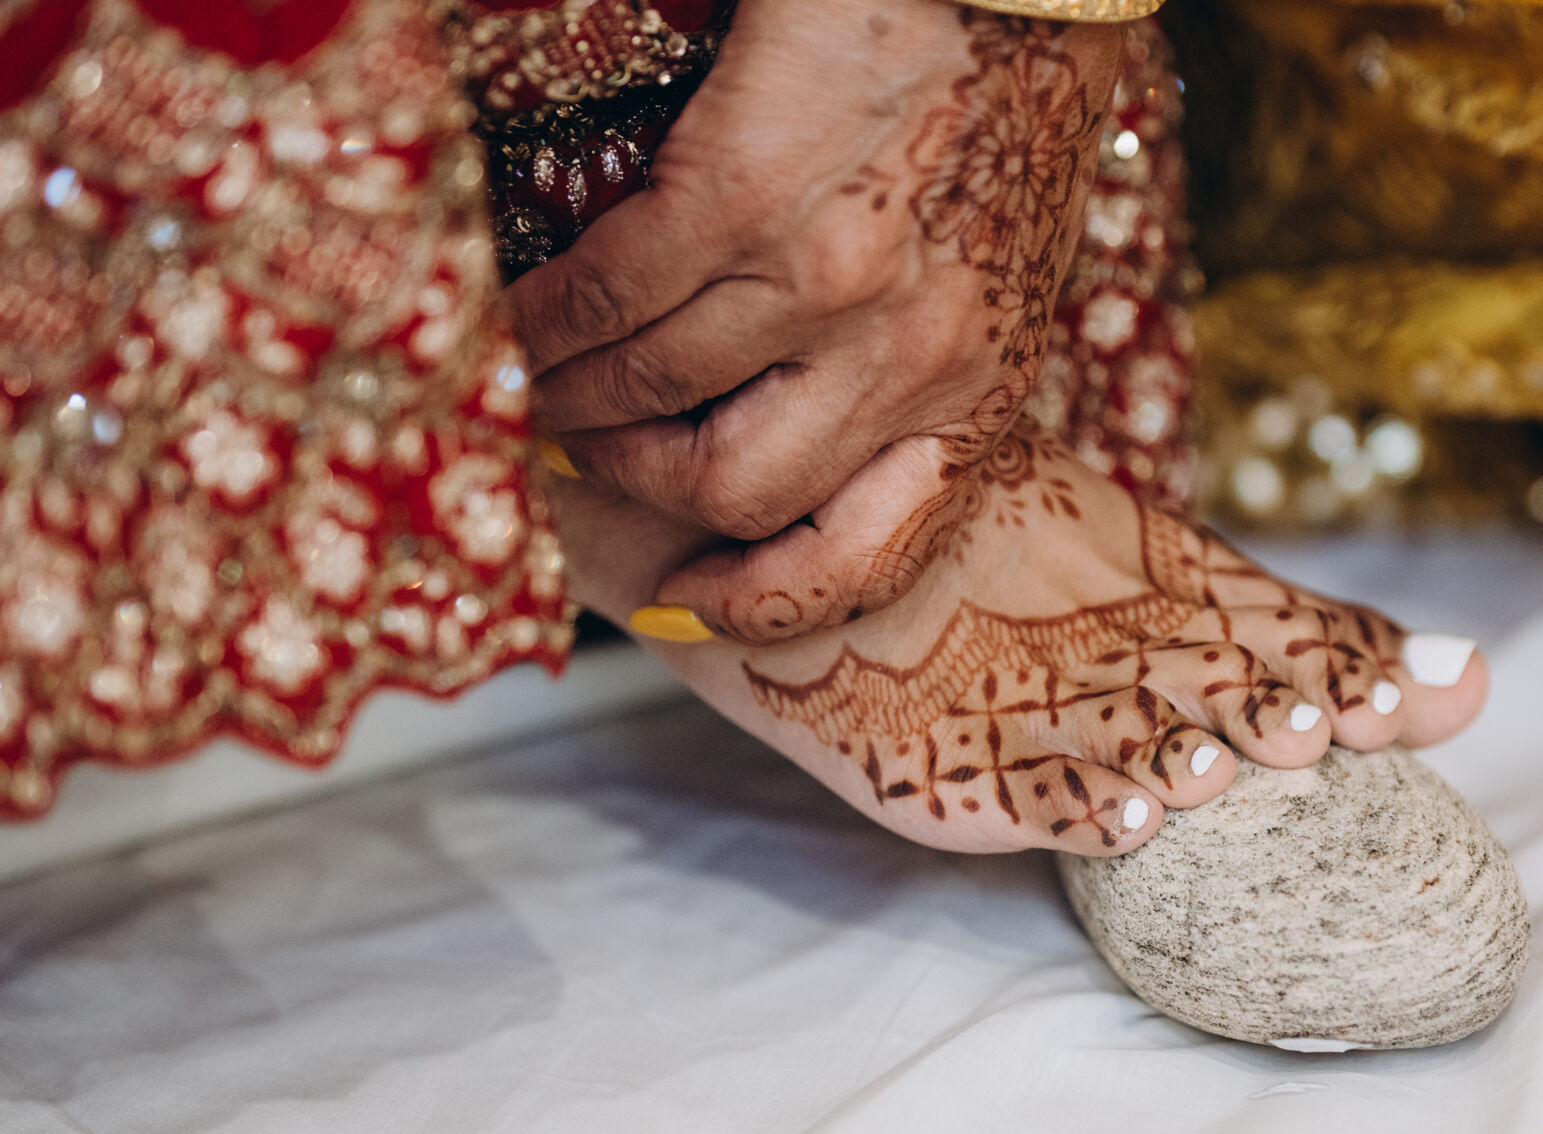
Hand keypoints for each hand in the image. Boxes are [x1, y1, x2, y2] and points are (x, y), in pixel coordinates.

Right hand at [508, 0, 1120, 642]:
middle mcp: (909, 359)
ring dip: (576, 401)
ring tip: (538, 381)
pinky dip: (550, 321)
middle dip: (646, 484)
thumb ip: (922, 363)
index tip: (698, 599)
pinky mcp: (747, 198)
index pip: (873, 554)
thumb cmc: (1006, 111)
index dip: (770, 600)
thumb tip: (794, 420)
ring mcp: (828, 286)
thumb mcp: (999, 276)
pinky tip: (521, 314)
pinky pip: (610, 299)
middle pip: (739, 493)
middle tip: (593, 446)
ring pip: (656, 398)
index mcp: (980, 388)